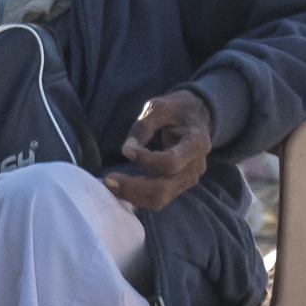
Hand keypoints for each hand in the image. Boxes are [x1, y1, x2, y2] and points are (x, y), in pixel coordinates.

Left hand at [103, 90, 212, 211]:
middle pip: (164, 187)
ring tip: (110, 186)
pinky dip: (137, 196)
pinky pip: (158, 198)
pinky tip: (120, 187)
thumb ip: (143, 127)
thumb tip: (126, 151)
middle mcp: (196, 166)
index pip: (171, 162)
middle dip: (133, 186)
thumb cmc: (177, 108)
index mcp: (197, 143)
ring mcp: (189, 179)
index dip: (147, 160)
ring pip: (160, 198)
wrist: (196, 115)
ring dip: (132, 195)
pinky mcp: (179, 185)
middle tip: (108, 180)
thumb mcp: (159, 107)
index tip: (127, 150)